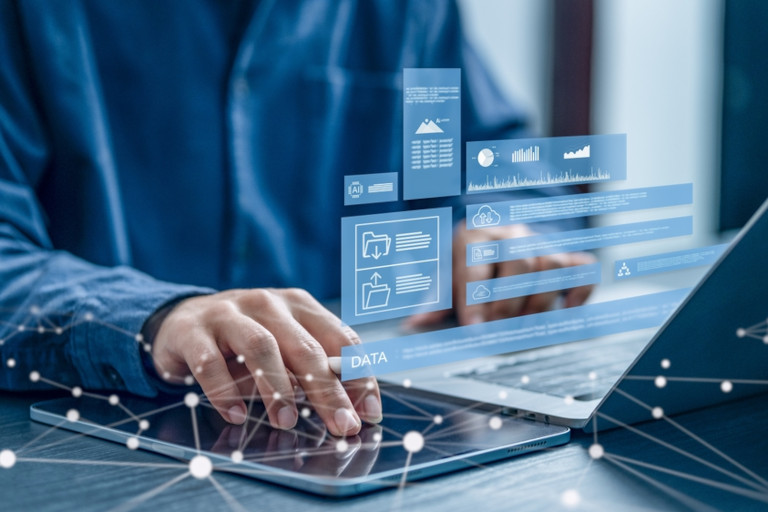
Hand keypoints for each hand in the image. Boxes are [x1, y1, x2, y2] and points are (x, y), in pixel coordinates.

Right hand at [150, 288, 381, 436]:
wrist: (181, 321)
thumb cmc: (245, 341)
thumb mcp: (284, 349)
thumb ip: (314, 371)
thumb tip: (352, 411)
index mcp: (299, 306)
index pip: (340, 338)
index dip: (358, 376)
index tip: (368, 413)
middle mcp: (268, 304)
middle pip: (305, 347)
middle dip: (328, 390)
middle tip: (341, 425)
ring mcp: (229, 314)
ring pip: (262, 348)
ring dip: (279, 389)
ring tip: (288, 422)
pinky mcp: (193, 331)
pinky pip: (211, 363)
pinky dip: (225, 391)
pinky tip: (237, 415)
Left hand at [408, 222, 595, 326]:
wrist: (494, 234)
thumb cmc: (467, 261)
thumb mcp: (446, 275)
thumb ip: (436, 300)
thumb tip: (415, 324)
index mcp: (475, 234)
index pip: (476, 263)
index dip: (475, 298)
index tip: (474, 327)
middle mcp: (511, 234)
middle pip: (519, 262)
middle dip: (507, 302)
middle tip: (497, 329)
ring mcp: (541, 243)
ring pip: (551, 265)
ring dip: (537, 300)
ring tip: (521, 323)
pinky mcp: (566, 257)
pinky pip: (583, 269)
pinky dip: (579, 290)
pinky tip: (565, 310)